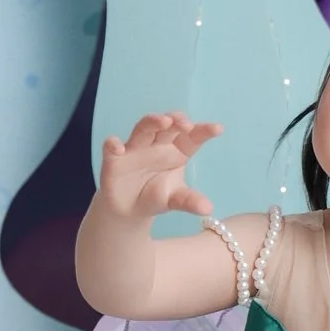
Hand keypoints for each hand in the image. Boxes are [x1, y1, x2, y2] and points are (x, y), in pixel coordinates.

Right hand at [99, 112, 221, 221]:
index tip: (218, 129)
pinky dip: (112, 144)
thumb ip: (189, 201)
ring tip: (164, 121)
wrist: (128, 210)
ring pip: (143, 129)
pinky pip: (112, 148)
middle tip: (186, 124)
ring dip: (152, 122)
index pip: (191, 137)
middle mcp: (156, 145)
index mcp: (176, 152)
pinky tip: (117, 146)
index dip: (203, 131)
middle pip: (167, 126)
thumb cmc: (155, 197)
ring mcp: (135, 150)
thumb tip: (207, 209)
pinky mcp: (114, 160)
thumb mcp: (174, 200)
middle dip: (176, 120)